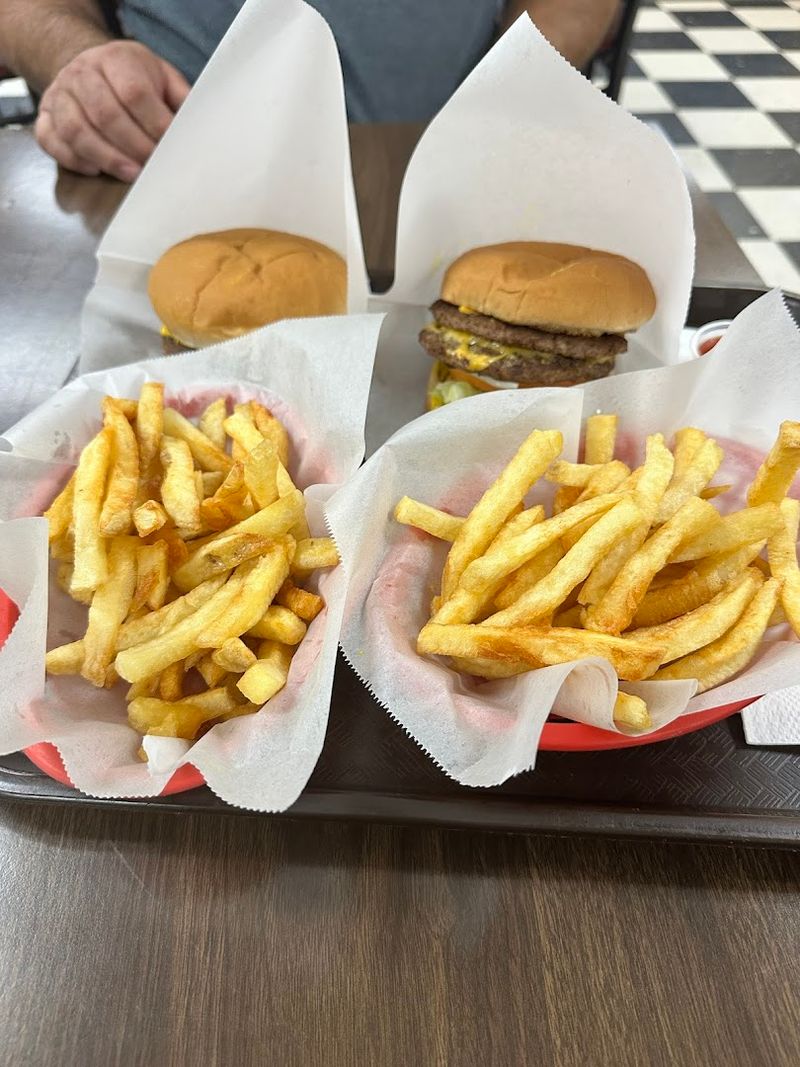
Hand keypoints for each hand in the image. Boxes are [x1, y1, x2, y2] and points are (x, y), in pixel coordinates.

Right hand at [35, 40, 189, 181]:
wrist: (89, 67)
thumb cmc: (133, 79)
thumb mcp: (162, 77)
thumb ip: (180, 100)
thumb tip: (199, 131)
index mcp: (115, 59)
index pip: (135, 93)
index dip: (155, 125)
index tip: (171, 147)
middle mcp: (82, 73)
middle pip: (106, 114)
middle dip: (134, 147)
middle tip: (153, 168)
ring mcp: (59, 94)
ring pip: (76, 130)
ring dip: (107, 158)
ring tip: (131, 175)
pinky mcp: (45, 116)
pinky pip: (51, 141)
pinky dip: (73, 160)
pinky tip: (96, 170)